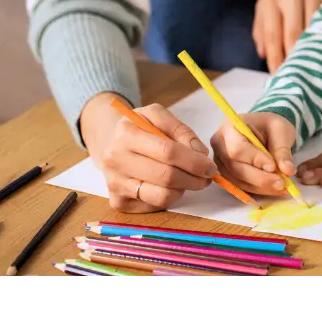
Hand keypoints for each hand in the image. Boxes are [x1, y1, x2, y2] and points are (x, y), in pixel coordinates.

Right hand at [81, 93, 216, 211]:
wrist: (110, 142)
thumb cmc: (140, 128)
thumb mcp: (158, 115)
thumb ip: (181, 130)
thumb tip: (200, 154)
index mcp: (126, 134)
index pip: (168, 152)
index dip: (194, 161)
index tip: (211, 166)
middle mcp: (115, 160)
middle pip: (167, 177)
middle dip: (195, 179)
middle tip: (208, 176)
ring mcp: (114, 184)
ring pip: (162, 196)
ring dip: (184, 189)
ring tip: (189, 179)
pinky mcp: (118, 202)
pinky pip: (154, 205)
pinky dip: (169, 197)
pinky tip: (168, 185)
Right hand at [210, 112, 297, 196]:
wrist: (264, 129)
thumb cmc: (270, 126)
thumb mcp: (281, 130)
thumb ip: (283, 150)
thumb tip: (288, 171)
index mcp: (230, 127)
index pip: (238, 148)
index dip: (255, 160)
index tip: (274, 167)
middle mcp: (219, 145)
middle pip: (236, 167)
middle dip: (260, 178)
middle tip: (282, 183)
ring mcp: (220, 161)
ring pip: (238, 180)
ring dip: (261, 187)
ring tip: (282, 187)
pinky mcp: (226, 174)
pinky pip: (240, 186)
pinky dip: (258, 189)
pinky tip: (274, 189)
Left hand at [253, 0, 321, 71]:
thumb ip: (264, 21)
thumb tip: (262, 53)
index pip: (271, 35)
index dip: (276, 59)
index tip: (280, 78)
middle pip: (291, 37)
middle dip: (295, 61)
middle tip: (299, 81)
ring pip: (312, 30)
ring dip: (313, 52)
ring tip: (316, 71)